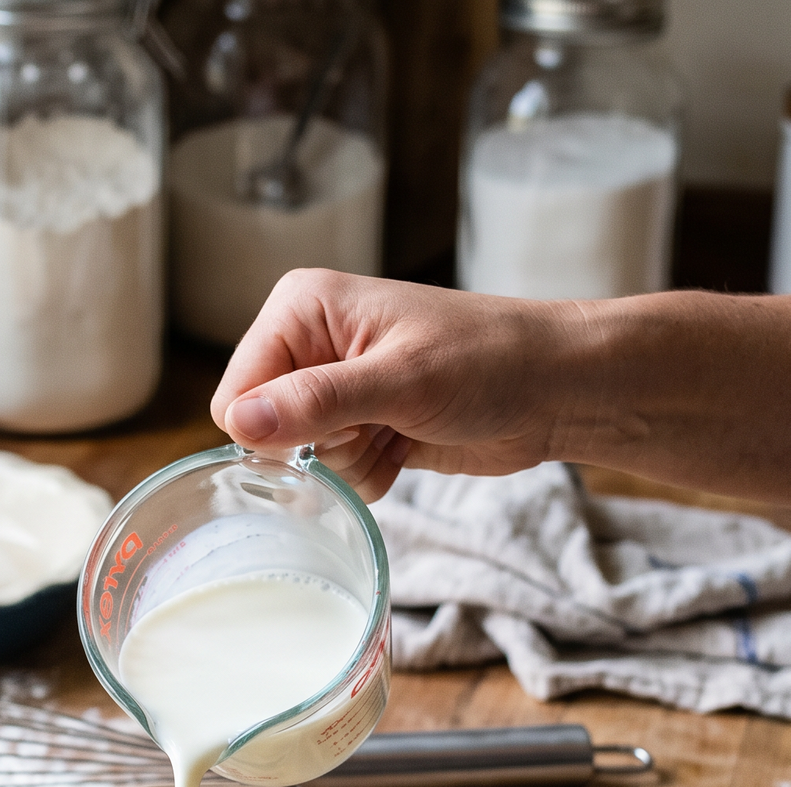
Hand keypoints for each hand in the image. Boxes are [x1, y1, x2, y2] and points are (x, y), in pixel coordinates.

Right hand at [210, 270, 577, 501]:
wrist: (554, 389)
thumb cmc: (490, 361)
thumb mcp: (401, 381)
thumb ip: (316, 402)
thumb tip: (240, 422)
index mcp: (302, 308)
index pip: (236, 393)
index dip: (274, 427)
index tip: (335, 424)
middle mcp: (309, 344)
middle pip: (265, 431)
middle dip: (318, 446)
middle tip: (376, 423)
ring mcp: (335, 387)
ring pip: (300, 460)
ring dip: (351, 462)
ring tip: (400, 429)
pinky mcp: (360, 424)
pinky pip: (334, 474)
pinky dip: (369, 473)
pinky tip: (407, 445)